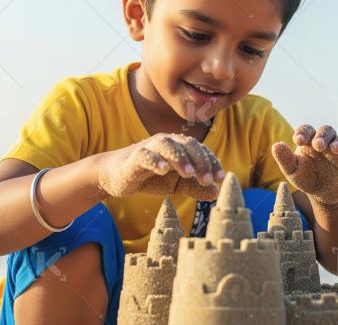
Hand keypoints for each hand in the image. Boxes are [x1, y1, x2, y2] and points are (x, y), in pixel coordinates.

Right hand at [97, 133, 223, 200]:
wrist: (118, 177)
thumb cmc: (151, 177)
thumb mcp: (176, 184)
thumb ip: (194, 187)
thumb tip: (215, 193)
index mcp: (180, 147)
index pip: (200, 150)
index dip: (211, 163)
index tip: (220, 179)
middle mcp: (167, 143)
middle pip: (188, 145)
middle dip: (200, 161)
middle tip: (207, 180)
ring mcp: (150, 147)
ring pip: (168, 146)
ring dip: (180, 158)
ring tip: (189, 173)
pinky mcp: (134, 157)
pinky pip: (145, 155)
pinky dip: (155, 160)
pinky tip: (163, 170)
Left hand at [271, 124, 337, 205]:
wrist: (322, 195)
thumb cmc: (306, 178)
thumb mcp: (292, 171)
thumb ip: (285, 159)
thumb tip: (275, 145)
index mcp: (310, 141)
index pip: (308, 130)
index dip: (304, 132)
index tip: (298, 141)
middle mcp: (328, 143)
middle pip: (328, 130)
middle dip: (323, 136)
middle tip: (318, 145)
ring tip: (336, 149)